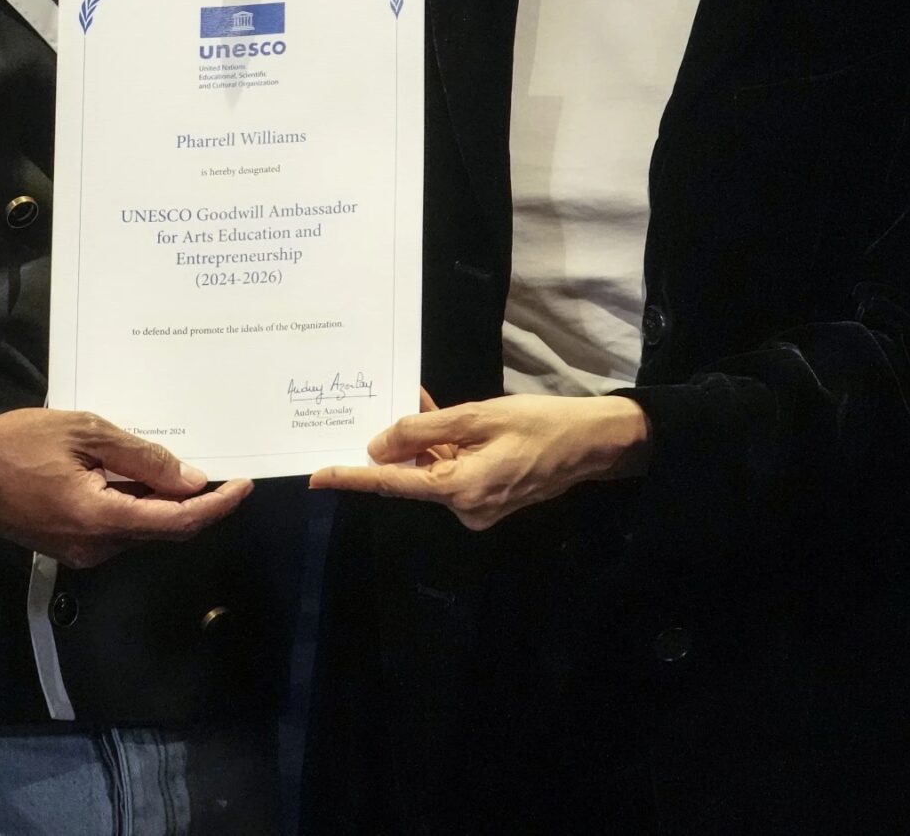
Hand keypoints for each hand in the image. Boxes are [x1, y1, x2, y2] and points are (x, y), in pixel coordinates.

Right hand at [0, 409, 253, 567]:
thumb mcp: (83, 432)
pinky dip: (134, 504)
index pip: (177, 521)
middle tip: (214, 465)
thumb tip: (191, 481)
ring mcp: (83, 553)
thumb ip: (141, 457)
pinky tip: (128, 475)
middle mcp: (97, 547)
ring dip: (159, 499)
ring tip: (156, 460)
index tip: (243, 485)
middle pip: (163, 528)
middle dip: (193, 500)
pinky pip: (118, 529)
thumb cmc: (16, 444)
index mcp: (100, 518)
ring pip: (142, 528)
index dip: (216, 506)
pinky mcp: (72, 549)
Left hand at [309, 388, 649, 530]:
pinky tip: (441, 420)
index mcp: (459, 490)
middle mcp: (464, 508)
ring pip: (433, 472)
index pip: (392, 483)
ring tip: (421, 401)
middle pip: (413, 476)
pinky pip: (453, 473)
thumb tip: (378, 445)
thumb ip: (423, 430)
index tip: (316, 476)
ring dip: (424, 442)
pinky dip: (444, 450)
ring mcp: (478, 508)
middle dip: (398, 443)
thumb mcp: (477, 417)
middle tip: (390, 405)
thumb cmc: (539, 424)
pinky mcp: (489, 500)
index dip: (352, 478)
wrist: (592, 443)